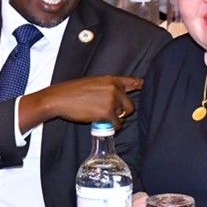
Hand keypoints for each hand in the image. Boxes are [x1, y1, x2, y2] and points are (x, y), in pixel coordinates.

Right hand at [18, 75, 142, 131]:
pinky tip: (100, 123)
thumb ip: (106, 88)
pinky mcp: (107, 113)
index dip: (141, 85)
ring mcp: (111, 100)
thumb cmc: (73, 92)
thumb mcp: (92, 83)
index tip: (147, 86)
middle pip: (130, 105)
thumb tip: (117, 98)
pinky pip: (117, 125)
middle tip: (107, 113)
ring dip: (115, 119)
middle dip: (121, 112)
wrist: (59, 98)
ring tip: (100, 116)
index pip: (132, 81)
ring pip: (123, 116)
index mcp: (110, 79)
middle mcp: (114, 88)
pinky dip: (110, 127)